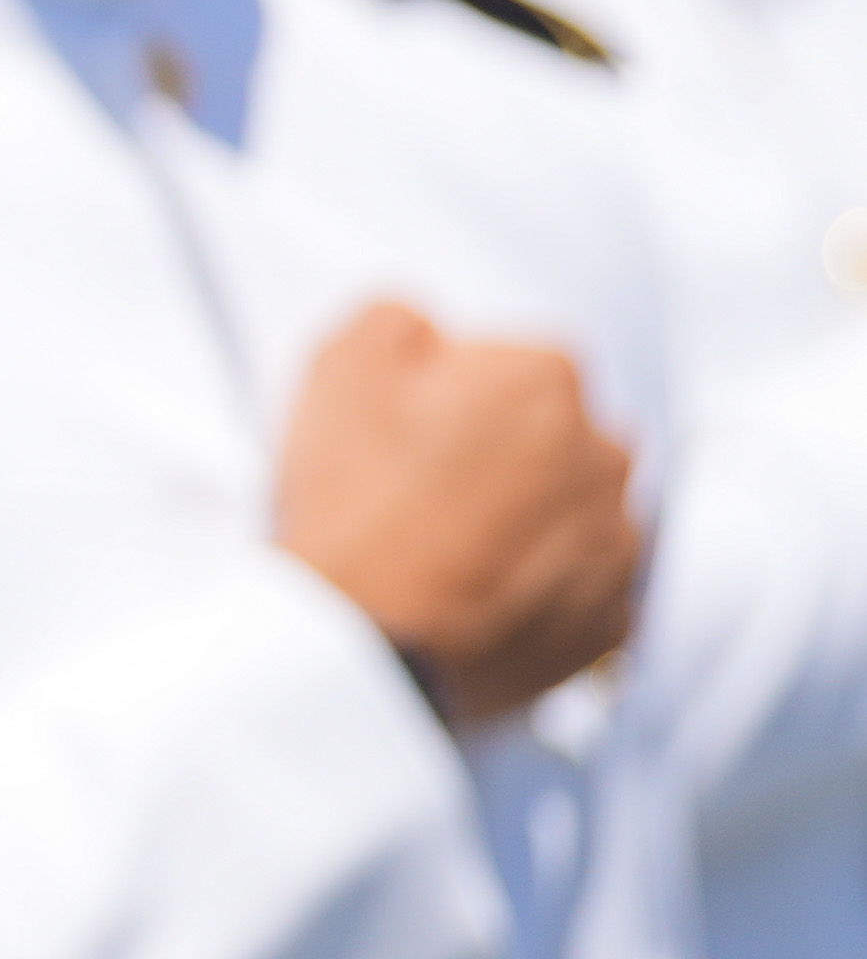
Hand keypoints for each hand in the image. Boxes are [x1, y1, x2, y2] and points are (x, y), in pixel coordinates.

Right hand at [274, 298, 642, 727]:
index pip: (513, 363)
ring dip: (534, 520)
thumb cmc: (352, 497)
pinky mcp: (612, 621)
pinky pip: (588, 587)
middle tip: (428, 494)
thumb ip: (398, 317)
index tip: (405, 434)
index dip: (451, 393)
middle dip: (508, 453)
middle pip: (558, 435)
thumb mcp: (339, 364)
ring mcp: (618, 543)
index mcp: (546, 378)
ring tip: (454, 553)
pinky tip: (481, 597)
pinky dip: (546, 588)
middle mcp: (606, 453)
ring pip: (580, 511)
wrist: (363, 641)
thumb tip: (430, 330)